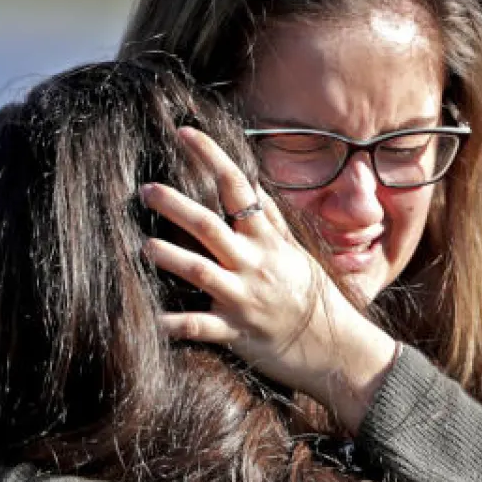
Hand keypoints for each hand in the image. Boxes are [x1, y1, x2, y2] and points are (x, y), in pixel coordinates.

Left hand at [141, 126, 397, 428]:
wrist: (338, 349)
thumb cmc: (313, 297)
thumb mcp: (296, 252)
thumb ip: (270, 220)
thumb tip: (250, 184)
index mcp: (267, 240)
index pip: (238, 187)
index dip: (210, 157)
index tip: (184, 132)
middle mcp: (254, 264)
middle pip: (210, 226)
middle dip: (176, 206)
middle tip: (146, 189)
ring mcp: (243, 298)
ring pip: (200, 271)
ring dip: (170, 257)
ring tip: (144, 245)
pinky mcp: (236, 332)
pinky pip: (198, 328)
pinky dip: (173, 325)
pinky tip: (148, 319)